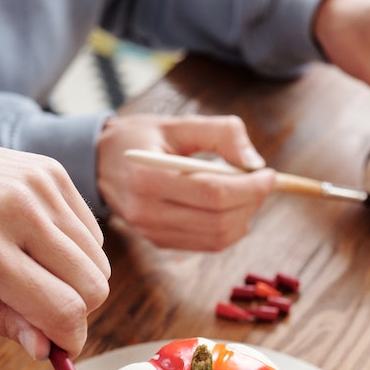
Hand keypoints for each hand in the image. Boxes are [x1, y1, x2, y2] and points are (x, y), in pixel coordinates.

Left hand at [0, 88, 110, 358]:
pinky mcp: (49, 171)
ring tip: (35, 279)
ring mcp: (38, 186)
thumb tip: (44, 347)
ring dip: (76, 282)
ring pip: (97, 259)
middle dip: (75, 314)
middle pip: (93, 287)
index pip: (62, 310)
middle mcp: (18, 212)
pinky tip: (36, 248)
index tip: (58, 349)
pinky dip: (74, 250)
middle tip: (42, 315)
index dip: (68, 341)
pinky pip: (89, 229)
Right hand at [96, 113, 274, 250]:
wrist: (100, 164)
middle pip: (218, 220)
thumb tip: (255, 161)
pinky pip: (206, 244)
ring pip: (216, 238)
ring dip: (244, 217)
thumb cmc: (142, 139)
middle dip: (251, 201)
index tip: (269, 173)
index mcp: (147, 177)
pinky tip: (230, 208)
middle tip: (262, 181)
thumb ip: (220, 133)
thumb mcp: (178, 124)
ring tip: (247, 193)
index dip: (249, 187)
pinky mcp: (158, 241)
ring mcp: (150, 231)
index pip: (212, 193)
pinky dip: (228, 229)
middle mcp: (146, 211)